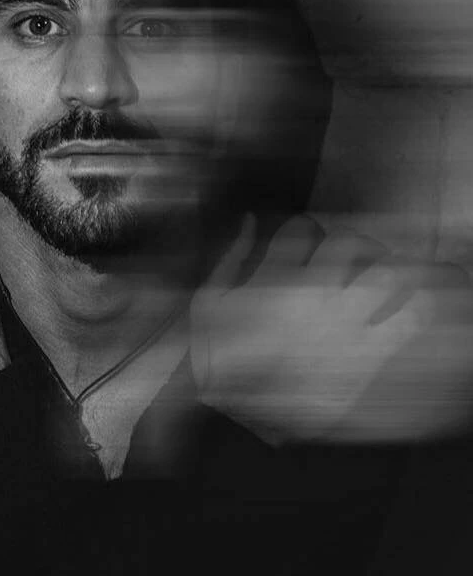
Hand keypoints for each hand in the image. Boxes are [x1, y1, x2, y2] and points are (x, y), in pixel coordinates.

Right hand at [191, 215, 472, 443]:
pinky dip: (414, 309)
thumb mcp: (209, 297)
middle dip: (352, 242)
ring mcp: (343, 323)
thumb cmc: (213, 348)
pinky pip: (407, 320)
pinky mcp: (364, 354)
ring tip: (383, 277)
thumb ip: (234, 254)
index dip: (304, 227)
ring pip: (387, 272)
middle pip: (351, 241)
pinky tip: (407, 309)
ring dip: (387, 268)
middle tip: (351, 256)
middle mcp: (313, 292)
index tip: (302, 240)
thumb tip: (249, 219)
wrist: (228, 402)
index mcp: (275, 276)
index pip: (303, 226)